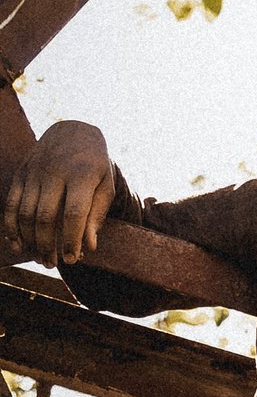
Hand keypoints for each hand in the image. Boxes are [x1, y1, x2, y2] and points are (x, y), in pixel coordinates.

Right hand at [2, 119, 114, 268]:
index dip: (71, 239)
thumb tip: (89, 246)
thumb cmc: (94, 166)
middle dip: (48, 245)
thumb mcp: (105, 186)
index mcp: (80, 174)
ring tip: (41, 259)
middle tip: (54, 264)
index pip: (73, 213)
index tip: (72, 259)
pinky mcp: (21, 173)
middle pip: (45, 216)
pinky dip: (11, 227)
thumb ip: (97, 214)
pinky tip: (18, 245)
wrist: (72, 132)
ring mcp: (34, 172)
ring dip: (30, 240)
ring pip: (25, 213)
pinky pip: (11, 203)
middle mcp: (53, 172)